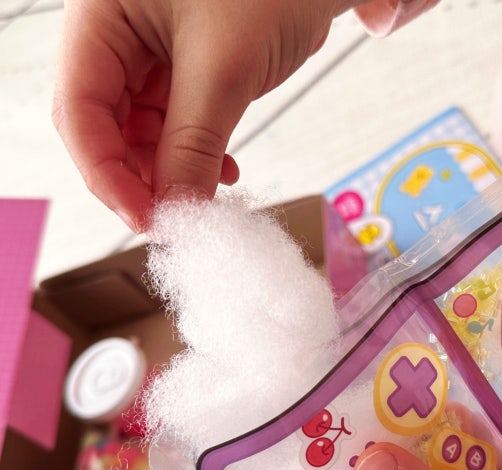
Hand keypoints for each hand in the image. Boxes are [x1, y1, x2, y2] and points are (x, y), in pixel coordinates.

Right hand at [52, 0, 357, 230]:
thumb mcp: (225, 68)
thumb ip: (193, 143)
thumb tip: (176, 210)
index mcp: (101, 16)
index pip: (79, 108)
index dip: (105, 173)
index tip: (144, 219)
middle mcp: (117, 36)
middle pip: (106, 126)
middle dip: (140, 178)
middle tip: (175, 219)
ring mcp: (151, 54)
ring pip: (143, 133)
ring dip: (173, 172)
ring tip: (205, 197)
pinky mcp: (186, 70)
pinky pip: (178, 125)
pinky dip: (198, 154)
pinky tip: (225, 171)